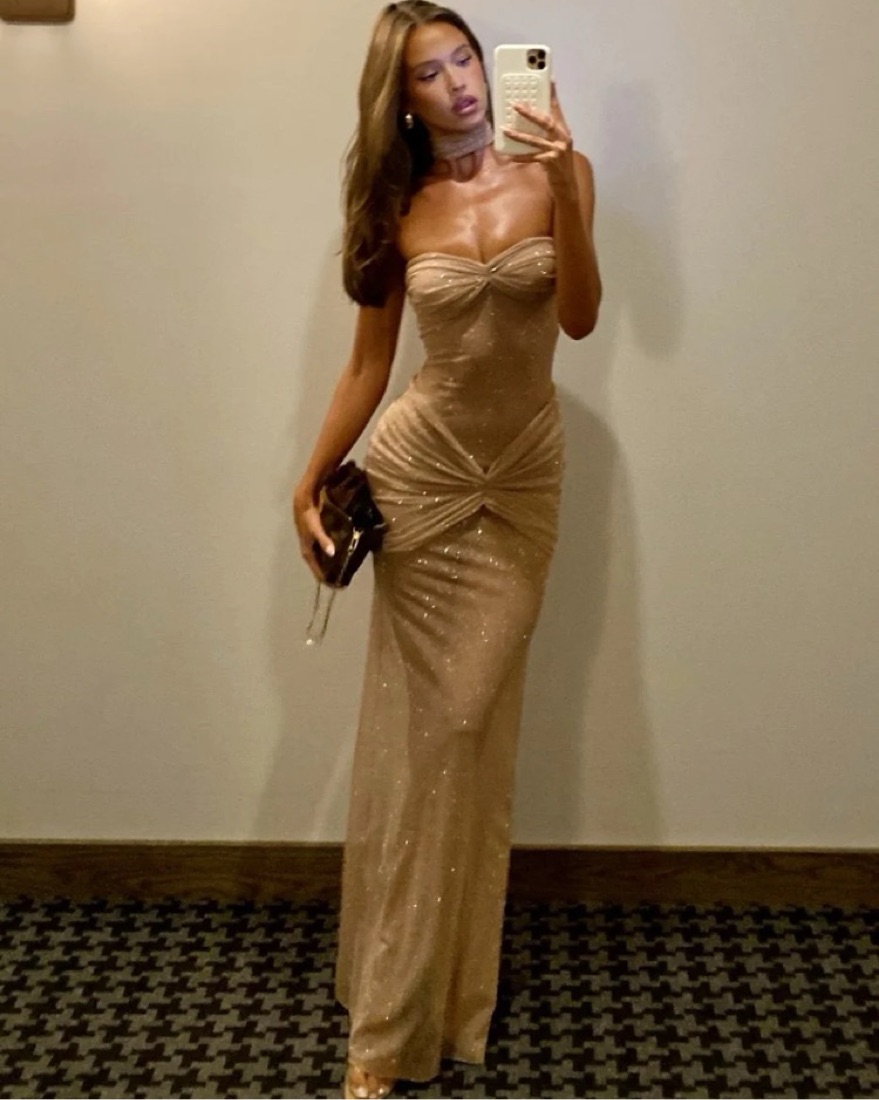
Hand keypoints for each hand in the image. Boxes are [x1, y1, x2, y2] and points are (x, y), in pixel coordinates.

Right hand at [292, 484, 333, 582]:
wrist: (302, 504)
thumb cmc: (308, 517)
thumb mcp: (316, 529)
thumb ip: (323, 540)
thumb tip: (331, 553)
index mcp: (307, 552)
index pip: (317, 571)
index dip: (326, 580)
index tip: (336, 587)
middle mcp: (308, 551)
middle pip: (319, 568)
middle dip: (329, 575)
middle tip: (341, 582)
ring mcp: (310, 546)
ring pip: (320, 561)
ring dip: (329, 567)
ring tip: (340, 573)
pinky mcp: (313, 540)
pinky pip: (321, 553)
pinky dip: (328, 558)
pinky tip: (337, 557)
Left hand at [501, 82, 576, 198]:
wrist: (567, 185)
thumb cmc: (559, 164)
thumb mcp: (557, 145)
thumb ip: (548, 133)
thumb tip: (533, 118)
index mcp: (564, 131)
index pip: (557, 110)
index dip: (552, 95)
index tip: (548, 80)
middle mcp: (562, 139)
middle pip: (546, 122)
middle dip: (530, 113)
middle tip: (516, 104)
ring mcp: (557, 151)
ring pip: (535, 140)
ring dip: (519, 135)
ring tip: (505, 130)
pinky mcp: (550, 163)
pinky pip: (532, 158)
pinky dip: (521, 157)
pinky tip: (510, 156)